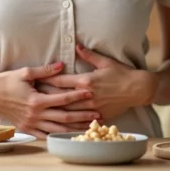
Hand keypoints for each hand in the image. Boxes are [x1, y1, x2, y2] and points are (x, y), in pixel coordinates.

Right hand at [0, 62, 99, 138]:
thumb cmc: (6, 80)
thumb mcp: (25, 72)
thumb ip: (45, 71)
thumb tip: (62, 65)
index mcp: (36, 100)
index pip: (62, 98)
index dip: (77, 96)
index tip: (90, 93)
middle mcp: (35, 114)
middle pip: (64, 117)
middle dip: (82, 116)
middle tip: (97, 114)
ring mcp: (31, 123)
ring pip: (57, 129)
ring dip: (74, 128)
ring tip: (88, 127)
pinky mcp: (27, 128)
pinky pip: (45, 135)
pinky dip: (58, 135)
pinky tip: (69, 135)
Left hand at [38, 45, 157, 120]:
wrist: (138, 89)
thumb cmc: (122, 73)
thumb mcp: (105, 61)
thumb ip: (89, 55)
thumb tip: (77, 46)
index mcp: (86, 81)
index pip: (61, 81)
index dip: (46, 80)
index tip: (35, 80)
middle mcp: (87, 95)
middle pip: (60, 97)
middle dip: (45, 96)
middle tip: (31, 97)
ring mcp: (92, 107)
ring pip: (68, 111)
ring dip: (54, 110)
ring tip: (40, 111)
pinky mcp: (99, 116)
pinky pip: (80, 121)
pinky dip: (69, 123)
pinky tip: (58, 124)